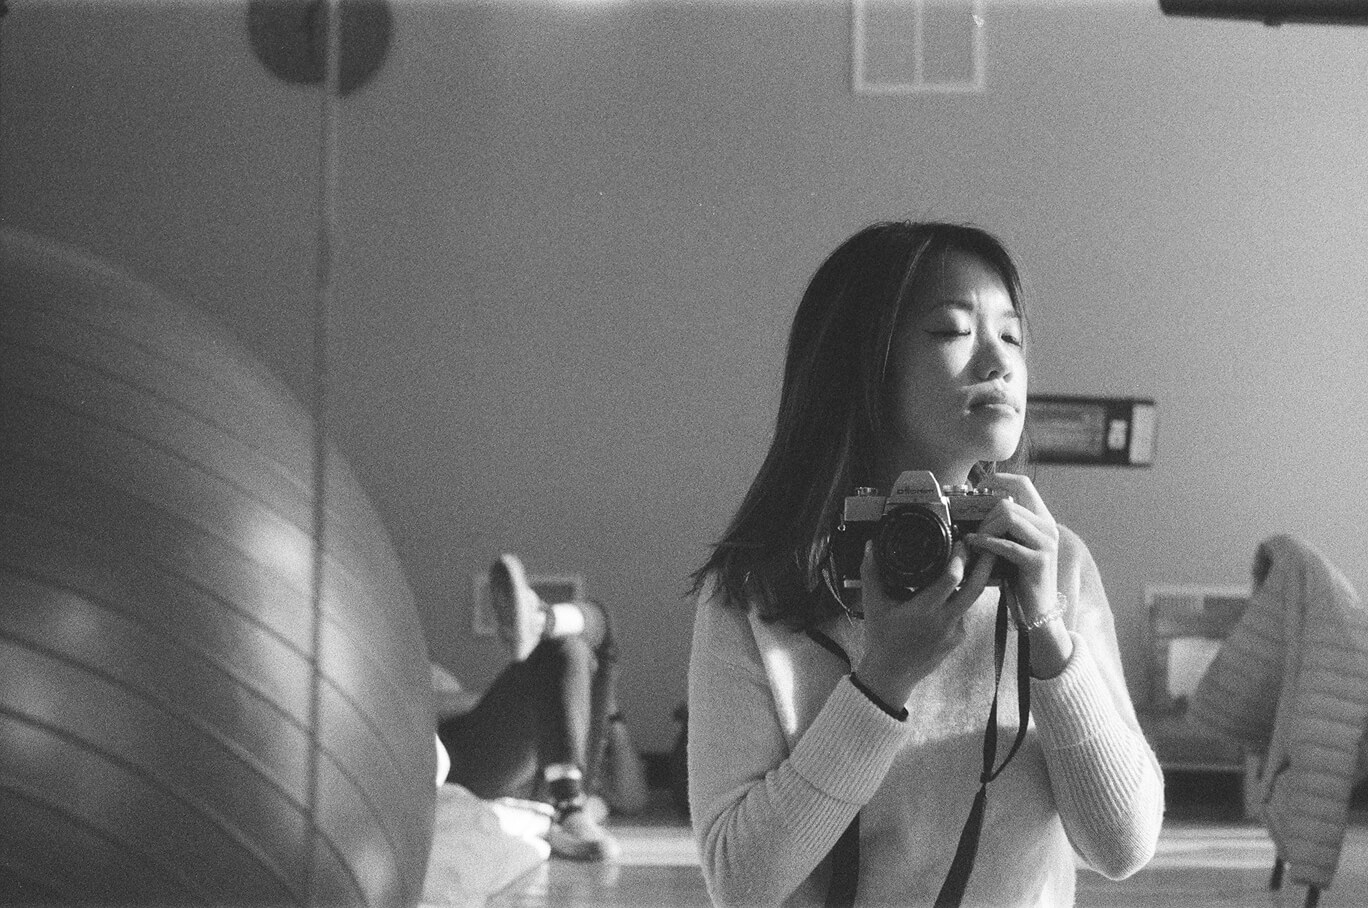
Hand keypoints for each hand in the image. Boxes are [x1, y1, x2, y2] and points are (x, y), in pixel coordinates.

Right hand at [853, 538, 997, 709]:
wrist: (891, 674)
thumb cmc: (881, 639)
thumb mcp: (873, 604)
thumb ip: (871, 573)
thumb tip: (870, 547)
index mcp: (924, 610)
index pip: (951, 579)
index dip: (959, 558)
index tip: (961, 543)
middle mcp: (944, 621)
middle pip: (976, 588)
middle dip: (985, 565)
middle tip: (988, 547)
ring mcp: (954, 632)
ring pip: (970, 600)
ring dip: (970, 582)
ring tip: (965, 567)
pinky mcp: (958, 639)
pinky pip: (962, 614)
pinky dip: (956, 602)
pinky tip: (944, 599)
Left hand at [964, 473, 1072, 676]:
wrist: (1038, 610)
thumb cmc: (1020, 577)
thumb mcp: (1013, 545)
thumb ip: (1003, 526)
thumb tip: (975, 509)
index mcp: (1042, 519)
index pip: (1023, 484)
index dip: (998, 479)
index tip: (978, 486)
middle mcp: (1048, 527)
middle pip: (1009, 502)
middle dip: (984, 514)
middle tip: (972, 530)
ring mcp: (1046, 544)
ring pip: (1008, 517)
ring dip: (984, 528)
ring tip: (974, 541)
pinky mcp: (1038, 562)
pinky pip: (1006, 545)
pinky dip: (986, 544)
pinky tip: (974, 547)